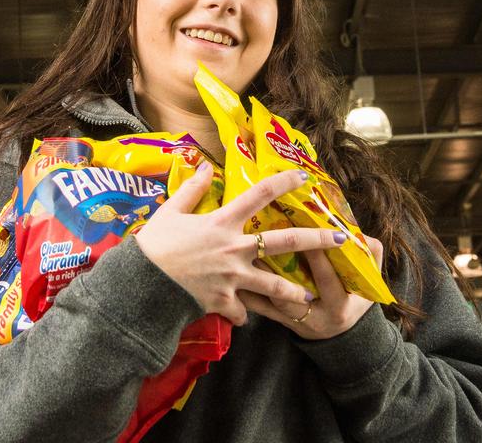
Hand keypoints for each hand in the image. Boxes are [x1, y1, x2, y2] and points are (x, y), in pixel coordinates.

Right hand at [136, 163, 345, 324]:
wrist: (141, 285)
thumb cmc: (153, 245)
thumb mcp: (169, 211)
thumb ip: (190, 189)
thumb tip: (202, 165)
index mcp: (222, 222)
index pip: (259, 195)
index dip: (283, 182)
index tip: (304, 176)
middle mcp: (235, 249)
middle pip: (285, 241)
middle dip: (316, 239)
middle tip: (341, 239)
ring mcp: (233, 278)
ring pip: (274, 286)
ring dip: (293, 293)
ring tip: (308, 299)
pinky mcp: (224, 301)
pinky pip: (241, 311)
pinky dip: (243, 314)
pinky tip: (245, 316)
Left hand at [239, 235, 383, 339]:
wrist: (341, 338)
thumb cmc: (355, 300)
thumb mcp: (368, 282)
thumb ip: (370, 255)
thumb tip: (357, 232)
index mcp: (339, 306)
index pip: (327, 280)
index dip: (317, 258)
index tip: (306, 232)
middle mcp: (314, 318)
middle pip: (292, 293)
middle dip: (278, 268)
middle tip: (264, 239)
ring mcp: (293, 322)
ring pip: (270, 301)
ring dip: (256, 278)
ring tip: (243, 253)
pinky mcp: (278, 322)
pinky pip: (259, 309)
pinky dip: (245, 291)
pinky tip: (233, 275)